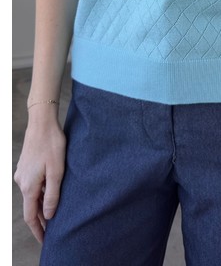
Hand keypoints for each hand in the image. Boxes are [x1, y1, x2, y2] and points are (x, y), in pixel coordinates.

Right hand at [14, 117, 65, 242]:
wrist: (42, 123)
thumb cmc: (52, 145)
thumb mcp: (57, 172)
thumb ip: (52, 195)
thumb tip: (49, 215)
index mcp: (28, 186)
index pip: (30, 216)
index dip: (38, 230)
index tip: (45, 241)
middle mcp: (21, 182)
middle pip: (30, 207)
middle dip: (41, 219)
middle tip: (53, 230)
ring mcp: (22, 173)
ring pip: (32, 195)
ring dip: (41, 204)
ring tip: (55, 212)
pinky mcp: (26, 165)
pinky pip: (32, 184)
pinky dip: (40, 192)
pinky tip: (51, 191)